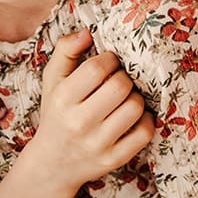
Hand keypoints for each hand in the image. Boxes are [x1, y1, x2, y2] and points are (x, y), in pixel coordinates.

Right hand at [27, 31, 154, 189]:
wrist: (51, 165)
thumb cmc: (57, 114)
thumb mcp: (52, 81)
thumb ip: (65, 50)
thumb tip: (87, 32)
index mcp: (62, 99)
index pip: (97, 68)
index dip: (110, 59)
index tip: (109, 63)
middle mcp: (78, 123)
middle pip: (120, 87)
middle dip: (125, 78)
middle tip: (119, 81)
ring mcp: (97, 144)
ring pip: (135, 107)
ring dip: (136, 98)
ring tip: (125, 99)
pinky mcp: (114, 159)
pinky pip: (144, 132)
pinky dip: (146, 121)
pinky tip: (133, 117)